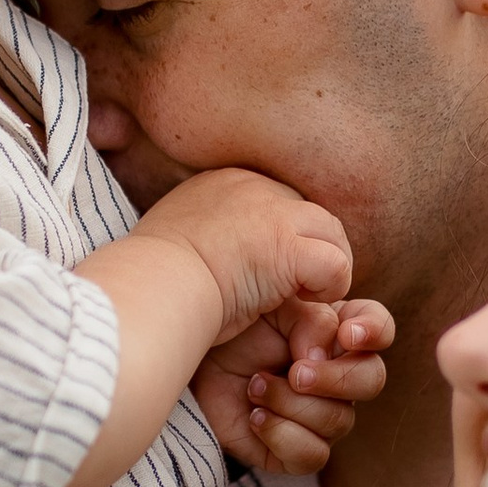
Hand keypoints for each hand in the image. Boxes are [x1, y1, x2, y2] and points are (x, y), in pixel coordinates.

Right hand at [132, 166, 357, 343]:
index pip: (278, 202)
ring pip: (331, 234)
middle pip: (311, 213)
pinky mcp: (287, 244)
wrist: (151, 288)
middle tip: (301, 289)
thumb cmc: (156, 280)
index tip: (270, 272)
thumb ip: (202, 235)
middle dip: (314, 251)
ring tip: (306, 298)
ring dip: (327, 268)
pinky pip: (335, 263)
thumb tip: (206, 253)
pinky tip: (307, 303)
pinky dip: (331, 286)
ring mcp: (273, 211)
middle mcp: (252, 187)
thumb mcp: (176, 240)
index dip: (285, 238)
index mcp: (224, 183)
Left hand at [194, 294, 394, 476]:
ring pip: (339, 421)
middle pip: (372, 381)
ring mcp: (312, 410)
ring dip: (293, 403)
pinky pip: (312, 456)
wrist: (183, 344)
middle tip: (295, 371)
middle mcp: (332, 371)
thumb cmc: (228, 312)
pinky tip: (253, 413)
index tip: (347, 335)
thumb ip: (313, 312)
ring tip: (254, 384)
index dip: (373, 333)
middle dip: (336, 378)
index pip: (378, 330)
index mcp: (334, 328)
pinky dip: (282, 435)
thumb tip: (324, 354)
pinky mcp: (287, 445)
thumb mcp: (272, 295)